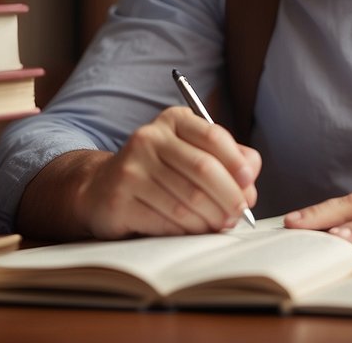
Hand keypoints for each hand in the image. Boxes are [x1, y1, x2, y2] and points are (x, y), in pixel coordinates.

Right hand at [74, 106, 260, 238]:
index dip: (236, 162)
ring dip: (211, 218)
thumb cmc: (160, 171)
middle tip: (240, 213)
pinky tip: (195, 230)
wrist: (102, 188)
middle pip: (203, 169)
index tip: (249, 184)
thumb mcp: (192, 155)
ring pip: (187, 199)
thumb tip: (249, 187)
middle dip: (229, 196)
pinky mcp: (120, 198)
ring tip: (221, 225)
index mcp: (173, 120)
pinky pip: (166, 220)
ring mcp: (131, 167)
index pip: (213, 136)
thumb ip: (228, 162)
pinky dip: (188, 229)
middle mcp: (149, 138)